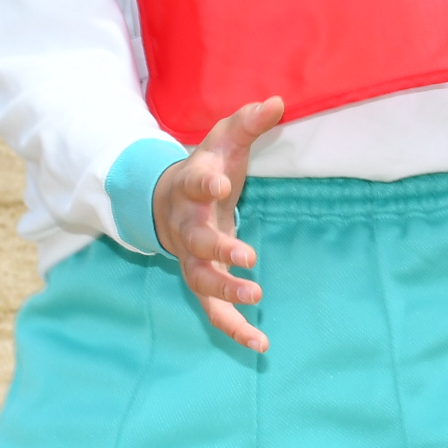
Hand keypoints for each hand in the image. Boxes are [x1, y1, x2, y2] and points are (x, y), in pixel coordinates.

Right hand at [151, 96, 285, 352]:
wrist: (168, 202)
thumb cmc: (205, 169)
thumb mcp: (225, 141)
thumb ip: (249, 122)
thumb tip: (278, 101)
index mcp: (189, 189)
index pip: (194, 185)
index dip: (205, 184)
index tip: (219, 185)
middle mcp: (185, 227)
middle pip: (196, 242)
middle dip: (219, 250)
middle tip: (247, 257)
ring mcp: (190, 259)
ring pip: (201, 281)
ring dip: (226, 292)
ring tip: (256, 298)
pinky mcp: (202, 281)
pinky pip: (213, 310)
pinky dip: (233, 328)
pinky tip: (260, 345)